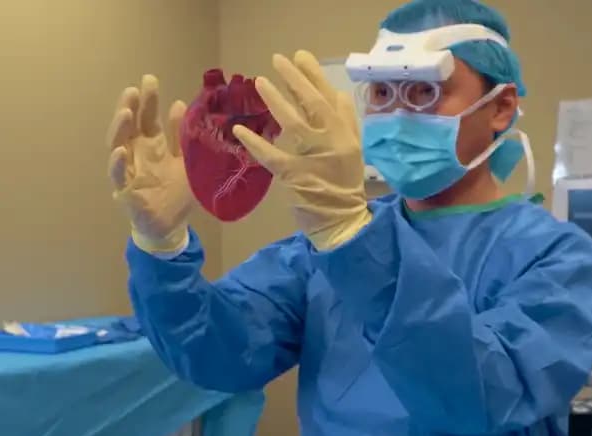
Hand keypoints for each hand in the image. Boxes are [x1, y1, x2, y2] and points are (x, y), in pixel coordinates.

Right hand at [106, 75, 193, 253]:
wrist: (171, 225)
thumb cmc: (176, 192)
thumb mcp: (185, 160)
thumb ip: (181, 136)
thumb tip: (179, 104)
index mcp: (153, 144)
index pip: (148, 117)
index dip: (148, 99)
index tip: (149, 79)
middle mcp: (137, 153)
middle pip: (130, 126)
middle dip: (130, 107)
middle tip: (133, 91)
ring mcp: (129, 170)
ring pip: (118, 145)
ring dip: (120, 128)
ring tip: (125, 112)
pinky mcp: (125, 190)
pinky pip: (118, 175)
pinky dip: (117, 163)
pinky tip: (120, 151)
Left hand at [232, 50, 370, 250]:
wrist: (343, 223)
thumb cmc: (343, 187)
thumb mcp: (352, 151)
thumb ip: (346, 123)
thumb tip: (337, 94)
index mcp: (346, 135)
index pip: (330, 99)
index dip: (314, 76)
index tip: (300, 56)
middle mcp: (334, 143)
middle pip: (314, 105)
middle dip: (296, 79)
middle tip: (278, 60)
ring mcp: (315, 160)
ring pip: (295, 124)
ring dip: (276, 101)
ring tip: (259, 82)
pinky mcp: (297, 177)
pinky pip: (273, 156)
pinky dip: (255, 142)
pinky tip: (240, 130)